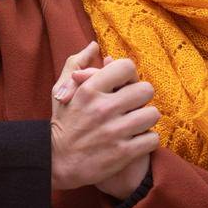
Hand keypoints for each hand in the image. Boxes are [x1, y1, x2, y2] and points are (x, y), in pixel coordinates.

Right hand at [49, 44, 159, 190]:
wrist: (55, 162)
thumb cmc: (63, 123)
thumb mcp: (62, 90)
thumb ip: (77, 64)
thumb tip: (94, 45)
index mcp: (89, 89)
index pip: (127, 67)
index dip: (130, 76)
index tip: (124, 87)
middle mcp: (102, 108)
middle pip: (146, 90)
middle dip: (141, 99)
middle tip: (132, 107)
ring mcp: (114, 131)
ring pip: (153, 114)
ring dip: (146, 120)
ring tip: (135, 124)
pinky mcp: (122, 153)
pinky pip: (153, 139)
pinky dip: (147, 141)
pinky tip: (136, 142)